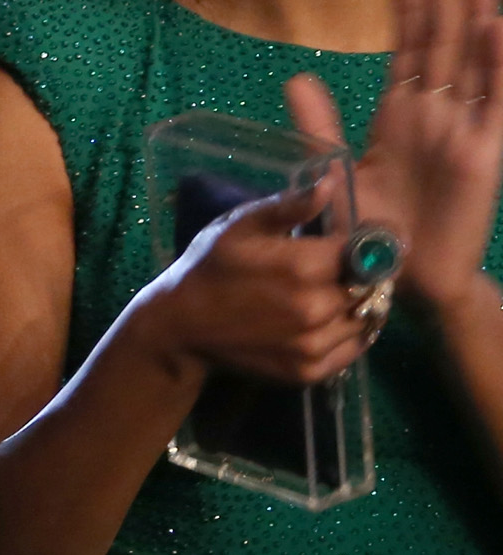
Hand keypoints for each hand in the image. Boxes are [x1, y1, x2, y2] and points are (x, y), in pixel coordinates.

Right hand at [132, 173, 366, 387]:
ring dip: (362, 303)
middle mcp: (316, 309)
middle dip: (368, 273)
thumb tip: (331, 183)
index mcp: (303, 267)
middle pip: (373, 285)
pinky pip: (354, 349)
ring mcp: (313, 345)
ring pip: (368, 318)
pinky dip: (353, 333)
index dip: (374, 242)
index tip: (369, 237)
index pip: (370, 250)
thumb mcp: (241, 226)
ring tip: (340, 292)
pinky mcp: (309, 372)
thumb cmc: (210, 267)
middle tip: (351, 265)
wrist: (180, 326)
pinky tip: (335, 319)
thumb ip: (290, 207)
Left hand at [289, 0, 502, 316]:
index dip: (406, 6)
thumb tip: (297, 75)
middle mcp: (436, 113)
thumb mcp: (337, 169)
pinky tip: (496, 25)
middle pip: (442, 39)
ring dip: (478, 11)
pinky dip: (498, 63)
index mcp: (400, 114)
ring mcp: (462, 129)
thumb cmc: (371, 230)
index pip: (406, 47)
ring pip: (474, 58)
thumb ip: (321, 122)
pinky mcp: (483, 154)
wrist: (401, 279)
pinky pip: (495, 102)